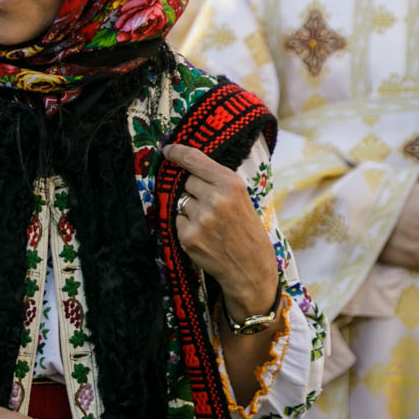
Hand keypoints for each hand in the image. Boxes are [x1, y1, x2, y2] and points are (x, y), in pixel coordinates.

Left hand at [163, 144, 278, 314]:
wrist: (251, 269)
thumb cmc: (247, 232)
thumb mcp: (242, 199)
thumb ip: (218, 182)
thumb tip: (186, 167)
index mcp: (231, 184)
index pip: (195, 159)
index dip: (177, 153)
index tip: (167, 149)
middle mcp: (215, 198)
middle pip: (186, 181)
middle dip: (192, 190)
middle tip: (209, 205)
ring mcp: (200, 218)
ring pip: (180, 201)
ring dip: (189, 209)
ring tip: (210, 224)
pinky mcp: (188, 236)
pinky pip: (177, 220)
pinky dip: (186, 225)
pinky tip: (203, 236)